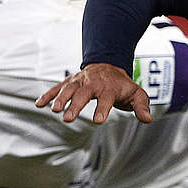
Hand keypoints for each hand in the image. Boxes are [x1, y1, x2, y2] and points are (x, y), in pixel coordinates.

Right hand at [35, 63, 153, 123]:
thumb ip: (141, 106)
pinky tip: (39, 104)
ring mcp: (79, 82)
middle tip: (67, 118)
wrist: (109, 66)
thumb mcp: (136, 94)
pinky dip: (48, 95)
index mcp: (109, 87)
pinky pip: (57, 88)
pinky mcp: (70, 82)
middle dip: (75, 106)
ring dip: (60, 99)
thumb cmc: (123, 85)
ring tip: (54, 110)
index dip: (102, 109)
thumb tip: (148, 119)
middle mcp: (92, 84)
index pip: (106, 99)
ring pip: (68, 90)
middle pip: (83, 94)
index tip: (98, 121)